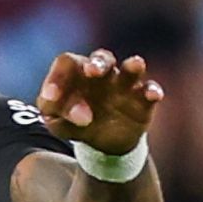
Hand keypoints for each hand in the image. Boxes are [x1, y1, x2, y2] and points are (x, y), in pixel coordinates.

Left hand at [35, 49, 165, 155]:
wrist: (102, 143)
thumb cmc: (75, 123)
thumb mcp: (59, 123)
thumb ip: (60, 117)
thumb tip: (79, 114)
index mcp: (76, 75)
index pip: (67, 63)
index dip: (58, 76)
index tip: (50, 97)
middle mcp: (103, 75)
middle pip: (102, 58)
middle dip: (98, 63)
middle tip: (92, 71)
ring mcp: (124, 86)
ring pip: (130, 70)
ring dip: (133, 66)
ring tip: (135, 65)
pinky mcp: (142, 101)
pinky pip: (150, 91)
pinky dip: (152, 91)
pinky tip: (152, 95)